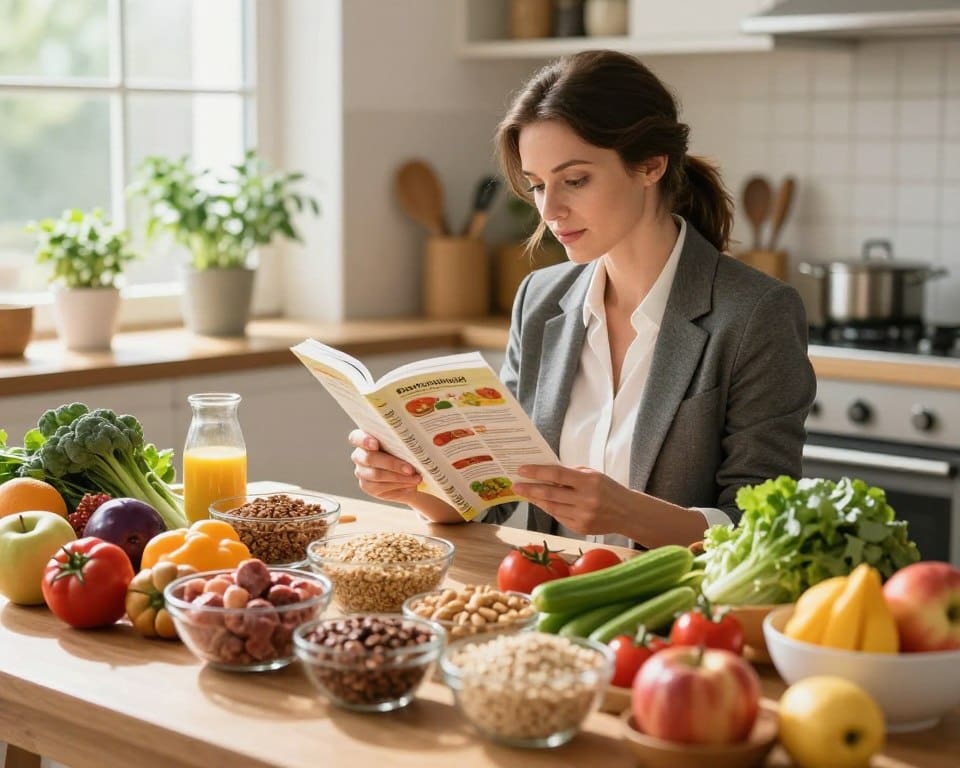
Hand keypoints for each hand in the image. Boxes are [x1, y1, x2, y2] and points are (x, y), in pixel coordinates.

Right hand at [348, 429, 421, 503]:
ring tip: (416, 478)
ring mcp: (361, 472)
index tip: (375, 444)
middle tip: (410, 469)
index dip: (364, 440)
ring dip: (399, 477)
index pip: (356, 437)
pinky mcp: (367, 487)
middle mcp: (359, 455)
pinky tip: (410, 484)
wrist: (408, 473)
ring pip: (376, 475)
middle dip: (392, 464)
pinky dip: (399, 486)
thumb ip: (402, 441)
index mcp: (364, 438)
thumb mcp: (404, 444)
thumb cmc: (406, 452)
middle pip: (369, 458)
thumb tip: (412, 443)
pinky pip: (381, 487)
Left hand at [513, 464, 632, 535]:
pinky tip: (543, 503)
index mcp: (589, 481)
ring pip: (551, 507)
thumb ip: (570, 474)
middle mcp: (585, 500)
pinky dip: (550, 509)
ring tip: (527, 493)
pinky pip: (559, 517)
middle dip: (530, 489)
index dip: (537, 472)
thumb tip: (545, 474)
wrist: (628, 512)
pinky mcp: (580, 528)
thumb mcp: (593, 475)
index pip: (556, 474)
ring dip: (537, 500)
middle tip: (516, 485)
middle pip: (550, 493)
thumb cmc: (608, 489)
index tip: (522, 470)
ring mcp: (583, 516)